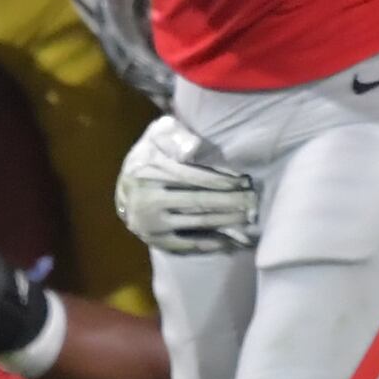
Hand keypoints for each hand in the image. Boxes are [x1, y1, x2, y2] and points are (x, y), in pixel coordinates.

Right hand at [115, 116, 258, 253]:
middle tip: (254, 200)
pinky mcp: (157, 241)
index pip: (193, 177)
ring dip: (228, 221)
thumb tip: (192, 149)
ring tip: (249, 216)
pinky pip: (190, 244)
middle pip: (199, 201)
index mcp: (149, 170)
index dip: (222, 179)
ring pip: (198, 223)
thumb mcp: (157, 134)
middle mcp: (148, 199)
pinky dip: (214, 243)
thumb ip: (175, 134)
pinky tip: (233, 240)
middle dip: (231, 201)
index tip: (245, 180)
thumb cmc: (150, 155)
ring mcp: (152, 224)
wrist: (125, 189)